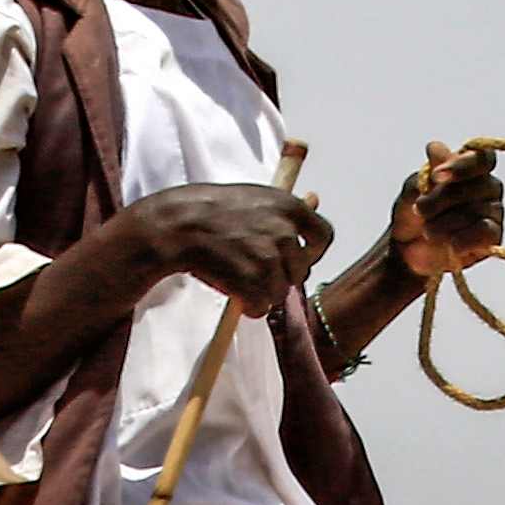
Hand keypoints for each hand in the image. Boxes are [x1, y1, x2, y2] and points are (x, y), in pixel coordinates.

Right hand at [113, 178, 332, 314]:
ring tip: (238, 276)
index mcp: (290, 207)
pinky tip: (233, 290)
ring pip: (280, 293)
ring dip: (262, 292)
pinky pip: (262, 307)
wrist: (180, 225)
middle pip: (299, 271)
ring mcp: (269, 258)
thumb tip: (316, 199)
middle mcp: (284, 232)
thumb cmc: (214, 210)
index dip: (312, 251)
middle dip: (280, 275)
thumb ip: (286, 209)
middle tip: (253, 267)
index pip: (323, 235)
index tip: (297, 257)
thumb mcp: (256, 197)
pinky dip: (249, 306)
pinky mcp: (253, 282)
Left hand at [389, 139, 503, 278]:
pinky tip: (450, 245)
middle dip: (441, 199)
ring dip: (445, 223)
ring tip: (427, 231)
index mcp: (472, 168)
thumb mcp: (413, 189)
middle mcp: (488, 186)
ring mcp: (494, 212)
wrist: (410, 251)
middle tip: (419, 209)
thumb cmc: (415, 213)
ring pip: (475, 211)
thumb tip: (436, 149)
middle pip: (475, 186)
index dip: (462, 166)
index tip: (436, 176)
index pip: (482, 158)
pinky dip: (464, 239)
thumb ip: (426, 170)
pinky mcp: (493, 237)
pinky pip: (485, 233)